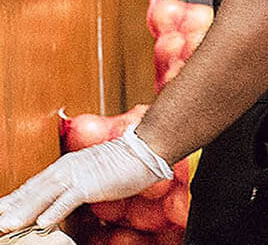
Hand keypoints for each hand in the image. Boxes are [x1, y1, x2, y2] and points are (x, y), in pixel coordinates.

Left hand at [0, 127, 171, 231]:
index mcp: (65, 167)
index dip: (14, 199)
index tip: (0, 210)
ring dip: (24, 211)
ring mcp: (77, 175)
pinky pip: (68, 199)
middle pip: (31, 191)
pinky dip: (54, 211)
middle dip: (11, 206)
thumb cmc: (124, 162)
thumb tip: (62, 202)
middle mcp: (65, 169)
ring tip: (7, 226)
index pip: (32, 186)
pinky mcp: (90, 183)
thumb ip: (74, 186)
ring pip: (43, 196)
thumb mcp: (92, 173)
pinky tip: (43, 223)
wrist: (146, 149)